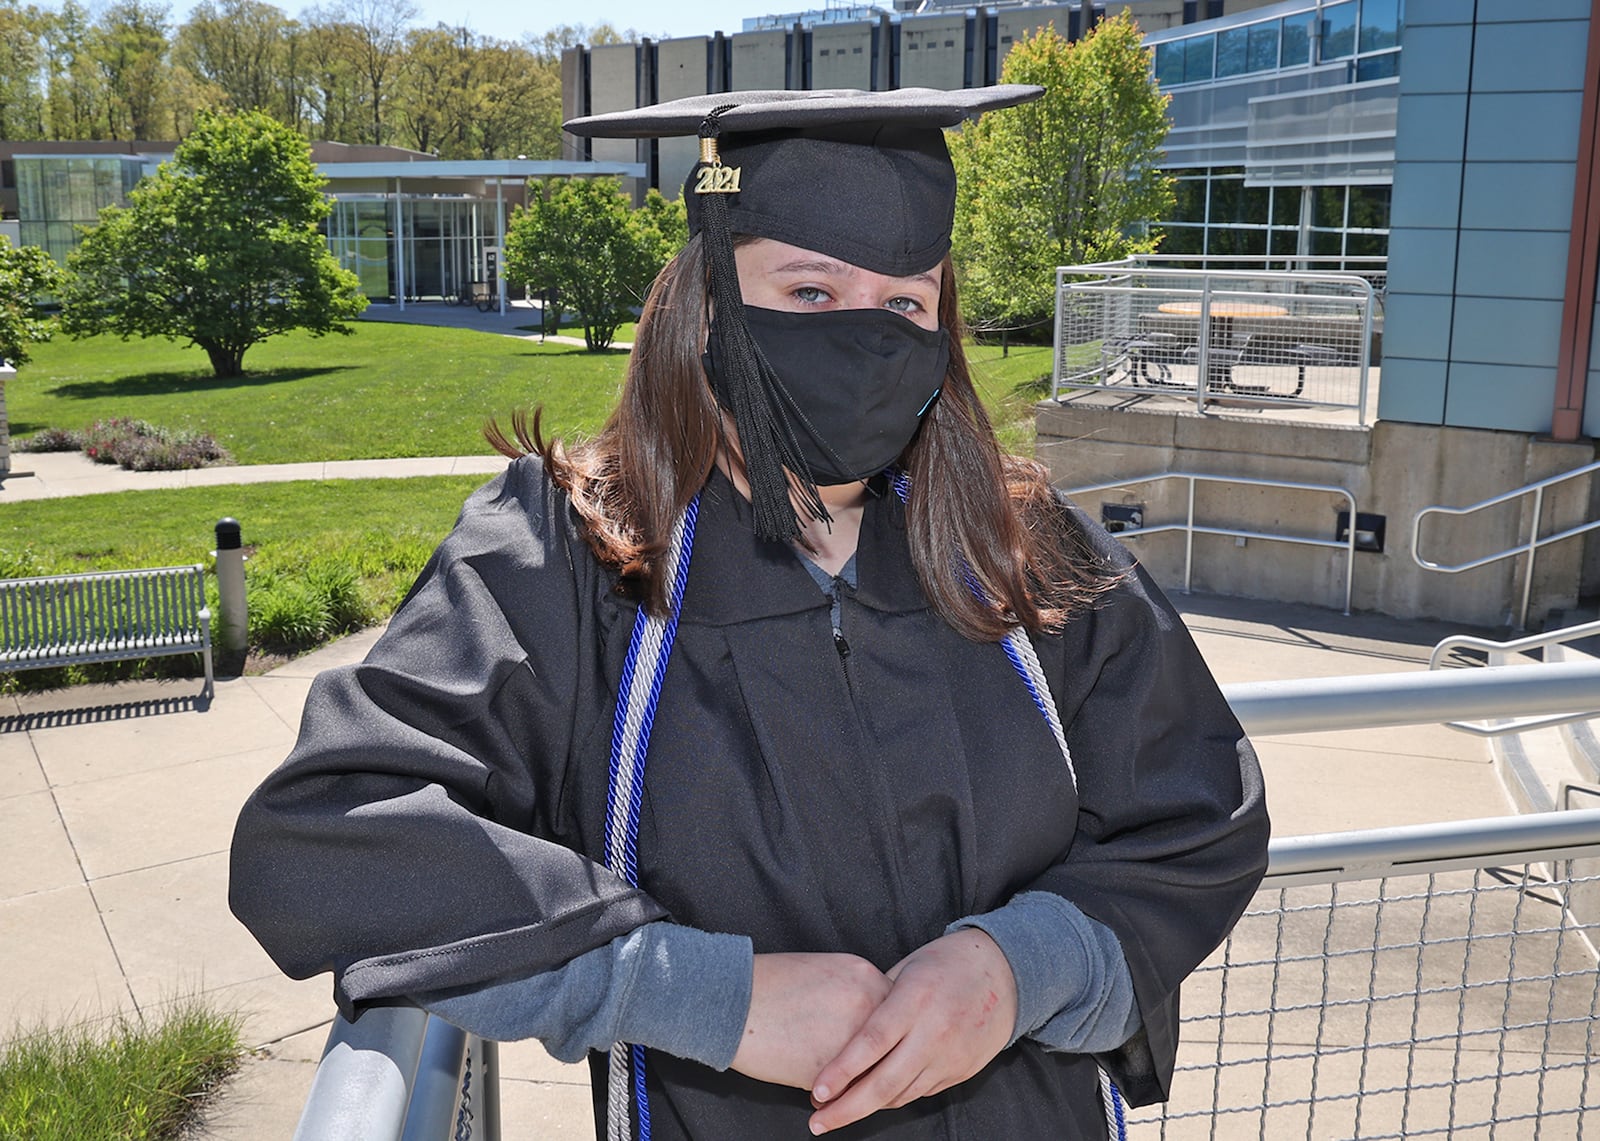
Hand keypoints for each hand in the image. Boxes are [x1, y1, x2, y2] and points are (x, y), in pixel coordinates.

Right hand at [729, 952, 891, 1088]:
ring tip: (849, 1092)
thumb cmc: (767, 984)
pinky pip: (845, 1091)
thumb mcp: (823, 971)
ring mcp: (853, 1038)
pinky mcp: (833, 1070)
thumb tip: (866, 1024)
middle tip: (873, 1078)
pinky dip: (838, 1098)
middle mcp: (868, 1004)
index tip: (879, 1049)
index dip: (885, 1037)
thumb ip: (853, 993)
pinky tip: (823, 1097)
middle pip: (891, 1045)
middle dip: (882, 1064)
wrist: (730, 999)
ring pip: (872, 1072)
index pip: (894, 1016)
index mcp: (866, 976)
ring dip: (863, 1085)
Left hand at [807, 929, 1016, 1133]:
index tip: (817, 1091)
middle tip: (817, 1122)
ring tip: (834, 1112)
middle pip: (885, 1082)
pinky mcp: (962, 1071)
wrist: (1006, 973)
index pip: (872, 1042)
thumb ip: (877, 999)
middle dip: (847, 1108)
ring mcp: (951, 1056)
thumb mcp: (907, 968)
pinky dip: (894, 1098)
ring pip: (902, 1094)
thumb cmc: (946, 962)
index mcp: (914, 1000)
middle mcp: (934, 1032)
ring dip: (867, 1107)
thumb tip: (840, 1026)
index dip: (842, 1070)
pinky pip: (921, 1092)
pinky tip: (872, 1098)